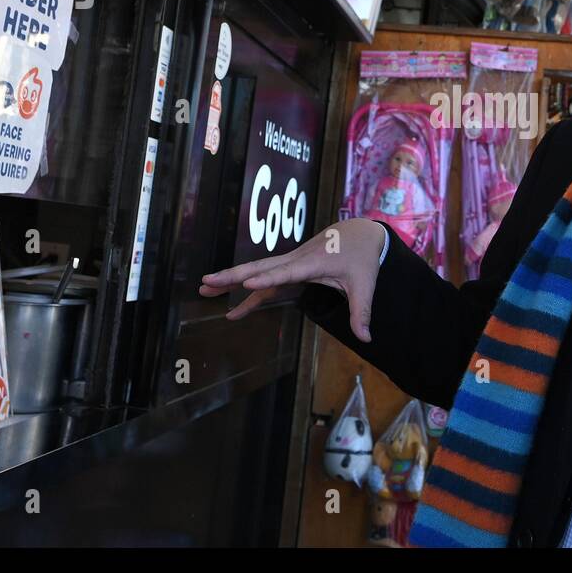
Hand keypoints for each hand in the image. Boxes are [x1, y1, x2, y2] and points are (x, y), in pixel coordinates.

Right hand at [199, 218, 386, 340]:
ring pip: (256, 270)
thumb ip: (362, 312)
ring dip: (230, 279)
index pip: (287, 272)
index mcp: (315, 262)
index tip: (247, 283)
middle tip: (206, 282)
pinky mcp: (289, 266)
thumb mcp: (365, 285)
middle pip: (260, 267)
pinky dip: (247, 289)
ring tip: (204, 288)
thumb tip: (367, 339)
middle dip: (233, 275)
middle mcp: (297, 259)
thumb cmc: (362, 258)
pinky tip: (232, 308)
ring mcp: (290, 261)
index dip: (268, 278)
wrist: (359, 233)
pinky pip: (264, 278)